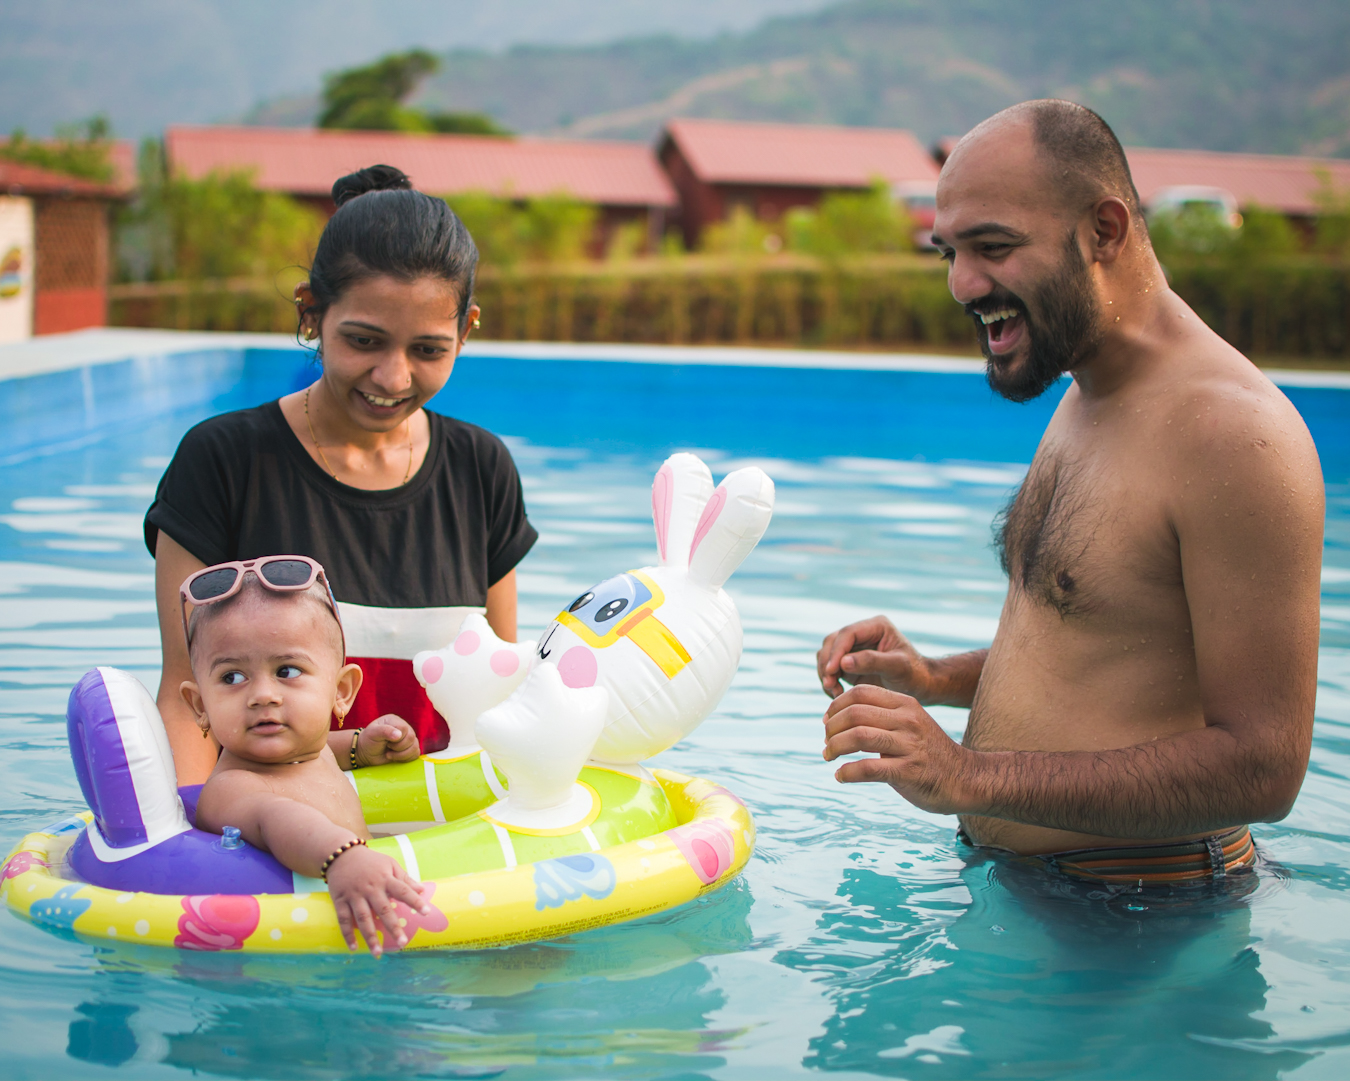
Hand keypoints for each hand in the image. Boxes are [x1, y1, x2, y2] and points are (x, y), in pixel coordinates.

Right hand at [326, 844, 430, 955]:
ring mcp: (354, 895)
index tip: (426, 912)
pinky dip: (348, 935)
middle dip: (393, 927)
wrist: (341, 855)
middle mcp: (371, 888)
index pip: (403, 890)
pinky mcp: (340, 901)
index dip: (415, 901)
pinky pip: (344, 920)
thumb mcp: (389, 864)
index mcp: (385, 878)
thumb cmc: (370, 862)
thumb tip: (422, 890)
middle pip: (383, 909)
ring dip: (371, 937)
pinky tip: (354, 948)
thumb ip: (405, 878)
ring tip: (378, 952)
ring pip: (363, 919)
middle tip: (402, 943)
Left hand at [356, 717, 419, 766]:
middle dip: (398, 747)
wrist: (366, 753)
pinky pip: (416, 754)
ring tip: (389, 754)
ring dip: (402, 755)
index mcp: (395, 721)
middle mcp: (404, 728)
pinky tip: (396, 758)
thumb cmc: (368, 741)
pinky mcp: (410, 749)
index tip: (386, 742)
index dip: (397, 738)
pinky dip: (406, 758)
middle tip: (387, 748)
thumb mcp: (373, 733)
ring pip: (415, 747)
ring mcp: (408, 739)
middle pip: (411, 738)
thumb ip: (385, 731)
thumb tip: (399, 735)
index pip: (404, 728)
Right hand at [817, 616, 934, 699]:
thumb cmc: (915, 674)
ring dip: (826, 673)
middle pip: (832, 642)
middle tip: (829, 685)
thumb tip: (843, 662)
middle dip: (827, 663)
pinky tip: (838, 695)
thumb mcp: (898, 667)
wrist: (921, 687)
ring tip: (835, 693)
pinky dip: (829, 681)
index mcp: (876, 626)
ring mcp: (854, 648)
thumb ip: (872, 662)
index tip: (832, 671)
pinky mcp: (849, 663)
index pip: (847, 633)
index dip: (836, 651)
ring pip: (827, 655)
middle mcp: (862, 634)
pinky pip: (830, 669)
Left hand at [822, 684, 972, 814]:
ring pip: (858, 736)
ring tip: (828, 757)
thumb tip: (836, 719)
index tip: (827, 721)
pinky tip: (840, 776)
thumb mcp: (909, 723)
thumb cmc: (928, 752)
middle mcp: (908, 720)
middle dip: (831, 728)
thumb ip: (881, 716)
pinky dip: (847, 772)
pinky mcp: (909, 772)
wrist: (966, 779)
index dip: (836, 705)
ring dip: (835, 747)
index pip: (860, 693)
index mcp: (905, 704)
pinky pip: (868, 768)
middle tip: (826, 742)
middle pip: (855, 713)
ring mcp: (910, 745)